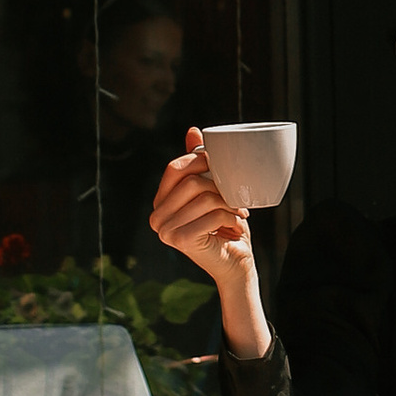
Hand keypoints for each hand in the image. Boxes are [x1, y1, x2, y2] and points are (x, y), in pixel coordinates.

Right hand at [149, 131, 270, 355]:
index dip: (200, 161)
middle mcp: (156, 216)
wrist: (235, 265)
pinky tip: (236, 224)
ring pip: (203, 196)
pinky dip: (230, 216)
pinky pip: (211, 213)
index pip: (175, 168)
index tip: (223, 170)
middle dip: (219, 184)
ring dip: (228, 202)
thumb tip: (192, 130)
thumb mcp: (213, 191)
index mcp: (160, 202)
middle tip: (236, 195)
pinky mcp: (179, 239)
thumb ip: (199, 164)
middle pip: (190, 181)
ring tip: (239, 212)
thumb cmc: (225, 227)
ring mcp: (164, 230)